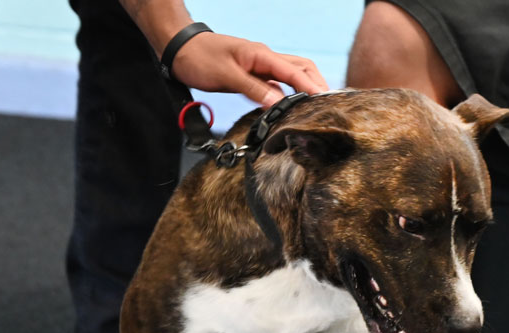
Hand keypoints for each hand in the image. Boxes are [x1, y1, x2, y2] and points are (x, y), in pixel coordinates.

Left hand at [171, 33, 328, 106]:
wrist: (180, 50)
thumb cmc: (199, 58)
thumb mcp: (226, 76)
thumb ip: (253, 89)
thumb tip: (277, 103)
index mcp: (261, 55)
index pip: (294, 71)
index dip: (311, 86)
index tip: (325, 100)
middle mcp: (264, 59)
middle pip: (301, 68)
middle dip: (316, 83)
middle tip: (328, 103)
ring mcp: (259, 66)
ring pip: (290, 74)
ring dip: (304, 87)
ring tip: (316, 105)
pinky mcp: (252, 75)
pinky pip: (276, 83)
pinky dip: (287, 93)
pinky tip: (290, 106)